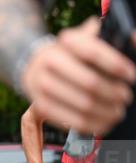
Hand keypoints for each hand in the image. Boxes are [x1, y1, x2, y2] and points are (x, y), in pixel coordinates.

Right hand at [22, 18, 135, 135]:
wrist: (35, 68)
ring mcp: (42, 85)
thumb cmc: (71, 56)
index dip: (116, 65)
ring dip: (106, 111)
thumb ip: (111, 37)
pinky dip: (93, 125)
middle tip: (125, 97)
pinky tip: (105, 122)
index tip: (131, 76)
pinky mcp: (41, 106)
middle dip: (114, 93)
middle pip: (90, 83)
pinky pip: (72, 121)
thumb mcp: (88, 39)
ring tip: (117, 111)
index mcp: (66, 42)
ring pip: (84, 105)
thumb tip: (133, 39)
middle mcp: (50, 61)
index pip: (93, 52)